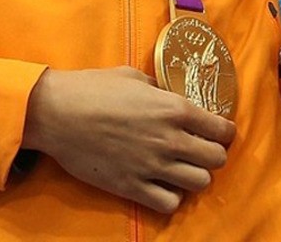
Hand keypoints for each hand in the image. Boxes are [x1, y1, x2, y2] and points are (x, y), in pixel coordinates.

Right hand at [22, 67, 233, 212]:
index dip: (223, 131)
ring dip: (194, 176)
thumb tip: (171, 99)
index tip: (217, 132)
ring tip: (181, 168)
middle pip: (217, 159)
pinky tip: (162, 184)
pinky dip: (171, 196)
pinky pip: (170, 203)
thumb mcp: (134, 77)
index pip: (222, 130)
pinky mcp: (133, 187)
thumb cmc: (92, 88)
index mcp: (174, 109)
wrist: (57, 113)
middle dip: (213, 154)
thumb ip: (160, 91)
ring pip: (200, 183)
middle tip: (199, 149)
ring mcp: (152, 166)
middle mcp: (170, 139)